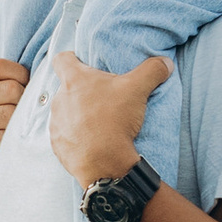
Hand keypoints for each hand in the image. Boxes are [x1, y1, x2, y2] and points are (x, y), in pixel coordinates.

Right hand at [0, 59, 29, 188]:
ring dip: (19, 122)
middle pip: (12, 90)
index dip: (19, 74)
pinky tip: (9, 141)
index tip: (24, 86)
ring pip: (11, 114)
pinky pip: (5, 136)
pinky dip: (12, 139)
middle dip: (24, 100)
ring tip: (16, 127)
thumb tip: (28, 78)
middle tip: (23, 111)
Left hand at [42, 43, 168, 186]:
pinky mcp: (57, 144)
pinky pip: (65, 135)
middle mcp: (59, 99)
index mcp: (74, 80)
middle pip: (68, 88)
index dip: (71, 58)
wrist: (104, 163)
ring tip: (98, 122)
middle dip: (82, 91)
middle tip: (103, 98)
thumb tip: (166, 62)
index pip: (62, 59)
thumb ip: (152, 70)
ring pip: (65, 112)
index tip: (81, 63)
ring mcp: (56, 123)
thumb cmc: (115, 120)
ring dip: (78, 114)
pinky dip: (76, 136)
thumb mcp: (138, 90)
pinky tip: (92, 141)